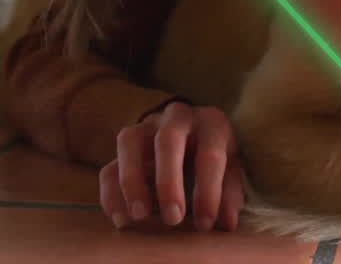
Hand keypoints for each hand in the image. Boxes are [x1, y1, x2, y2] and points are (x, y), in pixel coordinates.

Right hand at [99, 101, 244, 232]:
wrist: (193, 132)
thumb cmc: (214, 154)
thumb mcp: (230, 168)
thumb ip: (229, 193)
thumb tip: (226, 223)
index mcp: (210, 122)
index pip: (210, 155)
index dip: (208, 192)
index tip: (205, 224)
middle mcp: (177, 117)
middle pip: (168, 140)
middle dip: (168, 182)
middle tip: (173, 218)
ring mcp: (146, 126)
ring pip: (129, 142)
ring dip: (132, 181)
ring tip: (140, 216)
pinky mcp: (125, 146)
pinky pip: (109, 166)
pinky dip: (112, 194)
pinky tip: (121, 219)